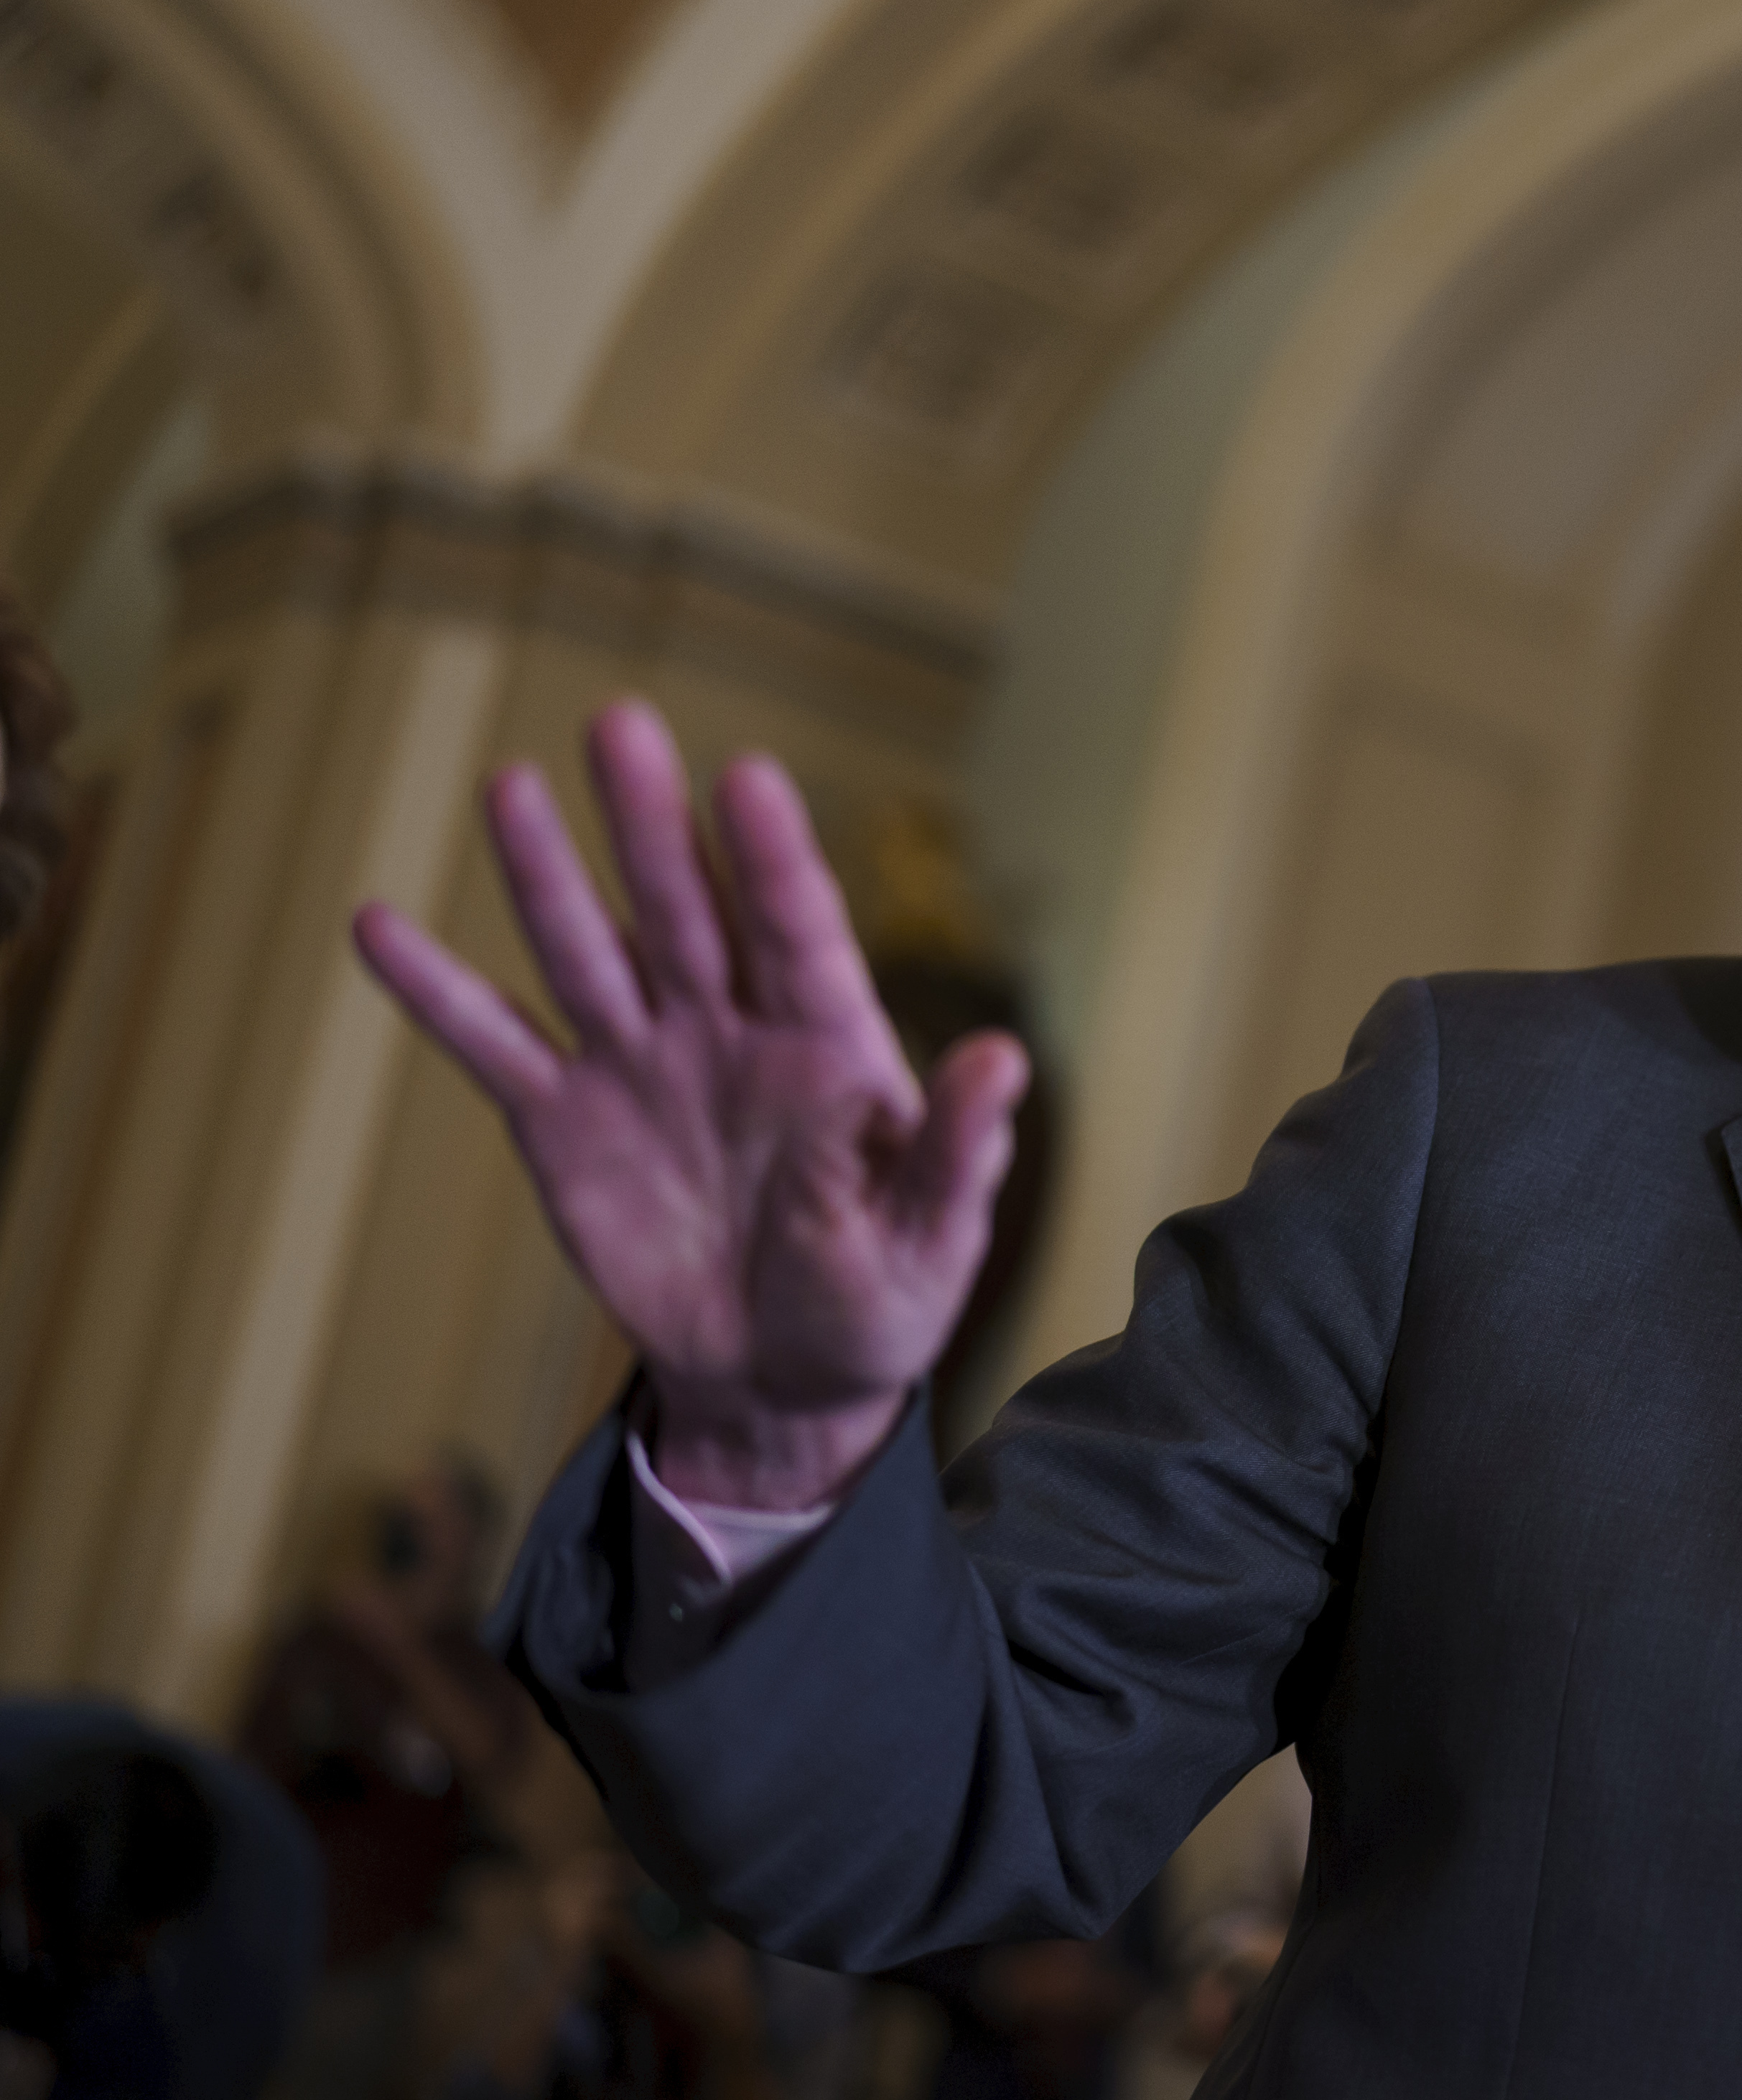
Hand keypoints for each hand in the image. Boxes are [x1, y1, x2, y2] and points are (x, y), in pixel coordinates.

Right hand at [354, 701, 1026, 1509]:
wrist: (782, 1374)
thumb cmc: (880, 1299)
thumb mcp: (932, 1238)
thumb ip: (959, 1150)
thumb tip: (1004, 1060)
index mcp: (830, 1045)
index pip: (800, 933)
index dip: (773, 860)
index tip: (748, 779)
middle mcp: (728, 1029)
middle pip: (687, 909)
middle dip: (652, 823)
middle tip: (622, 724)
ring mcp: (641, 1065)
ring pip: (587, 950)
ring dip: (547, 872)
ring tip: (509, 783)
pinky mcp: (563, 1122)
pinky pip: (493, 1045)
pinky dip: (436, 991)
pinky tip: (378, 925)